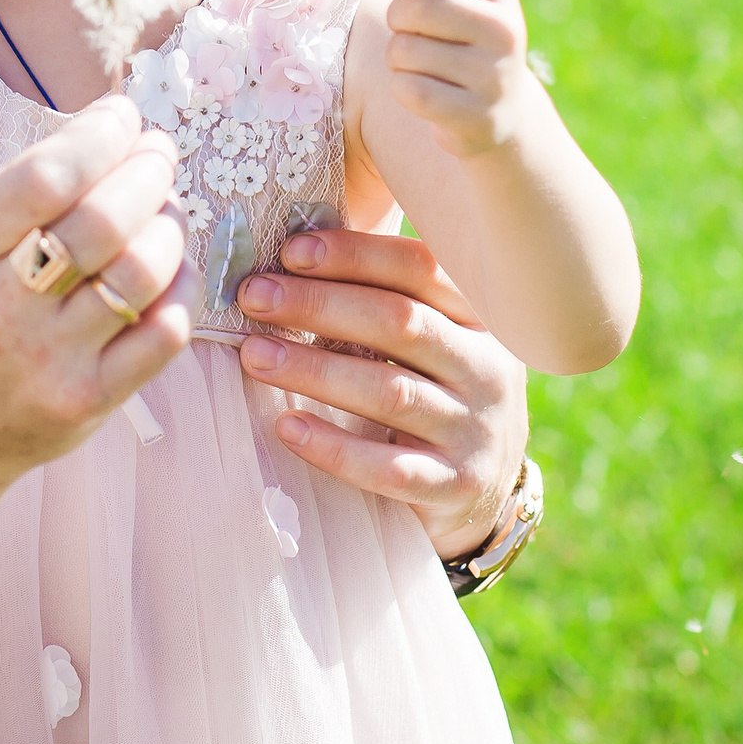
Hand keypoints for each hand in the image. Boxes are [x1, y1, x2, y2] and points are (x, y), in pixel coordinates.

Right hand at [0, 97, 191, 584]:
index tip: (121, 117)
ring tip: (163, 206)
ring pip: (142, 271)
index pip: (46, 176)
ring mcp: (46, 363)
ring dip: (169, 223)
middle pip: (105, 220)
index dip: (100, 135)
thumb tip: (109, 135)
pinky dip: (179, 286)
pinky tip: (168, 267)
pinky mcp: (86, 405)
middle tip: (157, 154)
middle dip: (148, 170)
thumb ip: (13, 195)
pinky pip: (164, 332)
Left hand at [236, 228, 529, 558]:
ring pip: (390, 393)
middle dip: (319, 305)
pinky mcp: (455, 486)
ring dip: (314, 370)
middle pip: (400, 322)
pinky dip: (334, 447)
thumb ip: (381, 299)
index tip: (291, 251)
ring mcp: (476, 430)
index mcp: (480, 317)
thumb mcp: (430, 339)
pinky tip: (287, 426)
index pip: (420, 268)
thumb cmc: (434, 391)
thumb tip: (288, 261)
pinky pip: (389, 469)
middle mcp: (487, 368)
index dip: (355, 255)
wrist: (484, 491)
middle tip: (255, 297)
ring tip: (255, 355)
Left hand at [356, 0, 540, 159]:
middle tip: (412, 32)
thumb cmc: (459, 43)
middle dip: (396, 19)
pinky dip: (402, 90)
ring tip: (426, 68)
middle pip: (416, 6)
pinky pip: (409, 91)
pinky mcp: (477, 115)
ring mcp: (494, 74)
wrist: (501, 112)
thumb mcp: (454, 1)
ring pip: (404, 50)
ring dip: (398, 60)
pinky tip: (427, 95)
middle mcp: (504, 29)